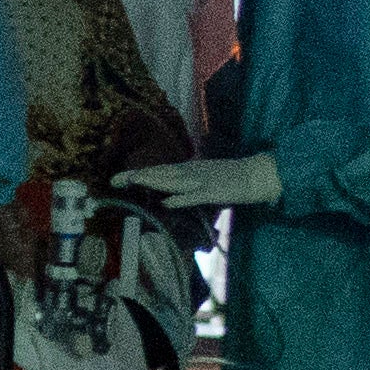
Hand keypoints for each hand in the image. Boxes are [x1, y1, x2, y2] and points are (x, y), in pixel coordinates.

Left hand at [121, 151, 278, 211]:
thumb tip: (169, 192)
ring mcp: (201, 181)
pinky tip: (166, 202)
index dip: (139, 173)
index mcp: (188, 168)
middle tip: (114, 180)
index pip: (159, 170)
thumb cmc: (231, 179)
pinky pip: (193, 196)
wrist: (256, 174)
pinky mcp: (212, 192)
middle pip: (159, 173)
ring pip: (172, 181)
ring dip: (152, 181)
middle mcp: (190, 171)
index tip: (118, 178)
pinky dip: (179, 199)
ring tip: (132, 181)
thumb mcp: (204, 177)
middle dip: (136, 177)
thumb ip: (187, 185)